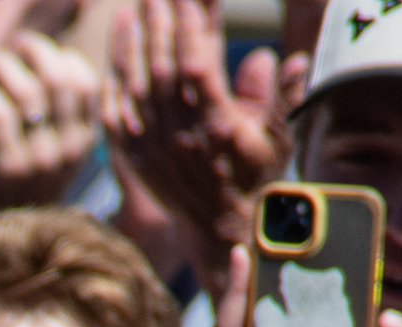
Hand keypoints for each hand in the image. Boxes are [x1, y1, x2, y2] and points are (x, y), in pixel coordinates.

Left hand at [0, 31, 106, 210]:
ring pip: (28, 93)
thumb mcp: (60, 152)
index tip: (49, 53)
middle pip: (59, 81)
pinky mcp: (9, 168)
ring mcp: (40, 158)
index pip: (88, 85)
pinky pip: (0, 115)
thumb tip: (54, 59)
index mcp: (86, 141)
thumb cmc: (29, 184)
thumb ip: (62, 114)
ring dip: (7, 65)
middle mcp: (69, 149)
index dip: (67, 59)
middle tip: (19, 43)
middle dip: (38, 50)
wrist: (10, 238)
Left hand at [104, 0, 284, 246]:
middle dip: (159, 23)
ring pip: (134, 85)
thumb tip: (288, 57)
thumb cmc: (254, 176)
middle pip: (161, 68)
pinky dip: (113, 79)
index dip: (191, 27)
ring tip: (133, 7)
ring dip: (132, 42)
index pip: (197, 66)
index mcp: (216, 126)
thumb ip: (280, 96)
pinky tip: (117, 50)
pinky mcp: (132, 157)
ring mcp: (150, 147)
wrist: (219, 229)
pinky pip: (113, 112)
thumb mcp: (278, 137)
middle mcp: (178, 135)